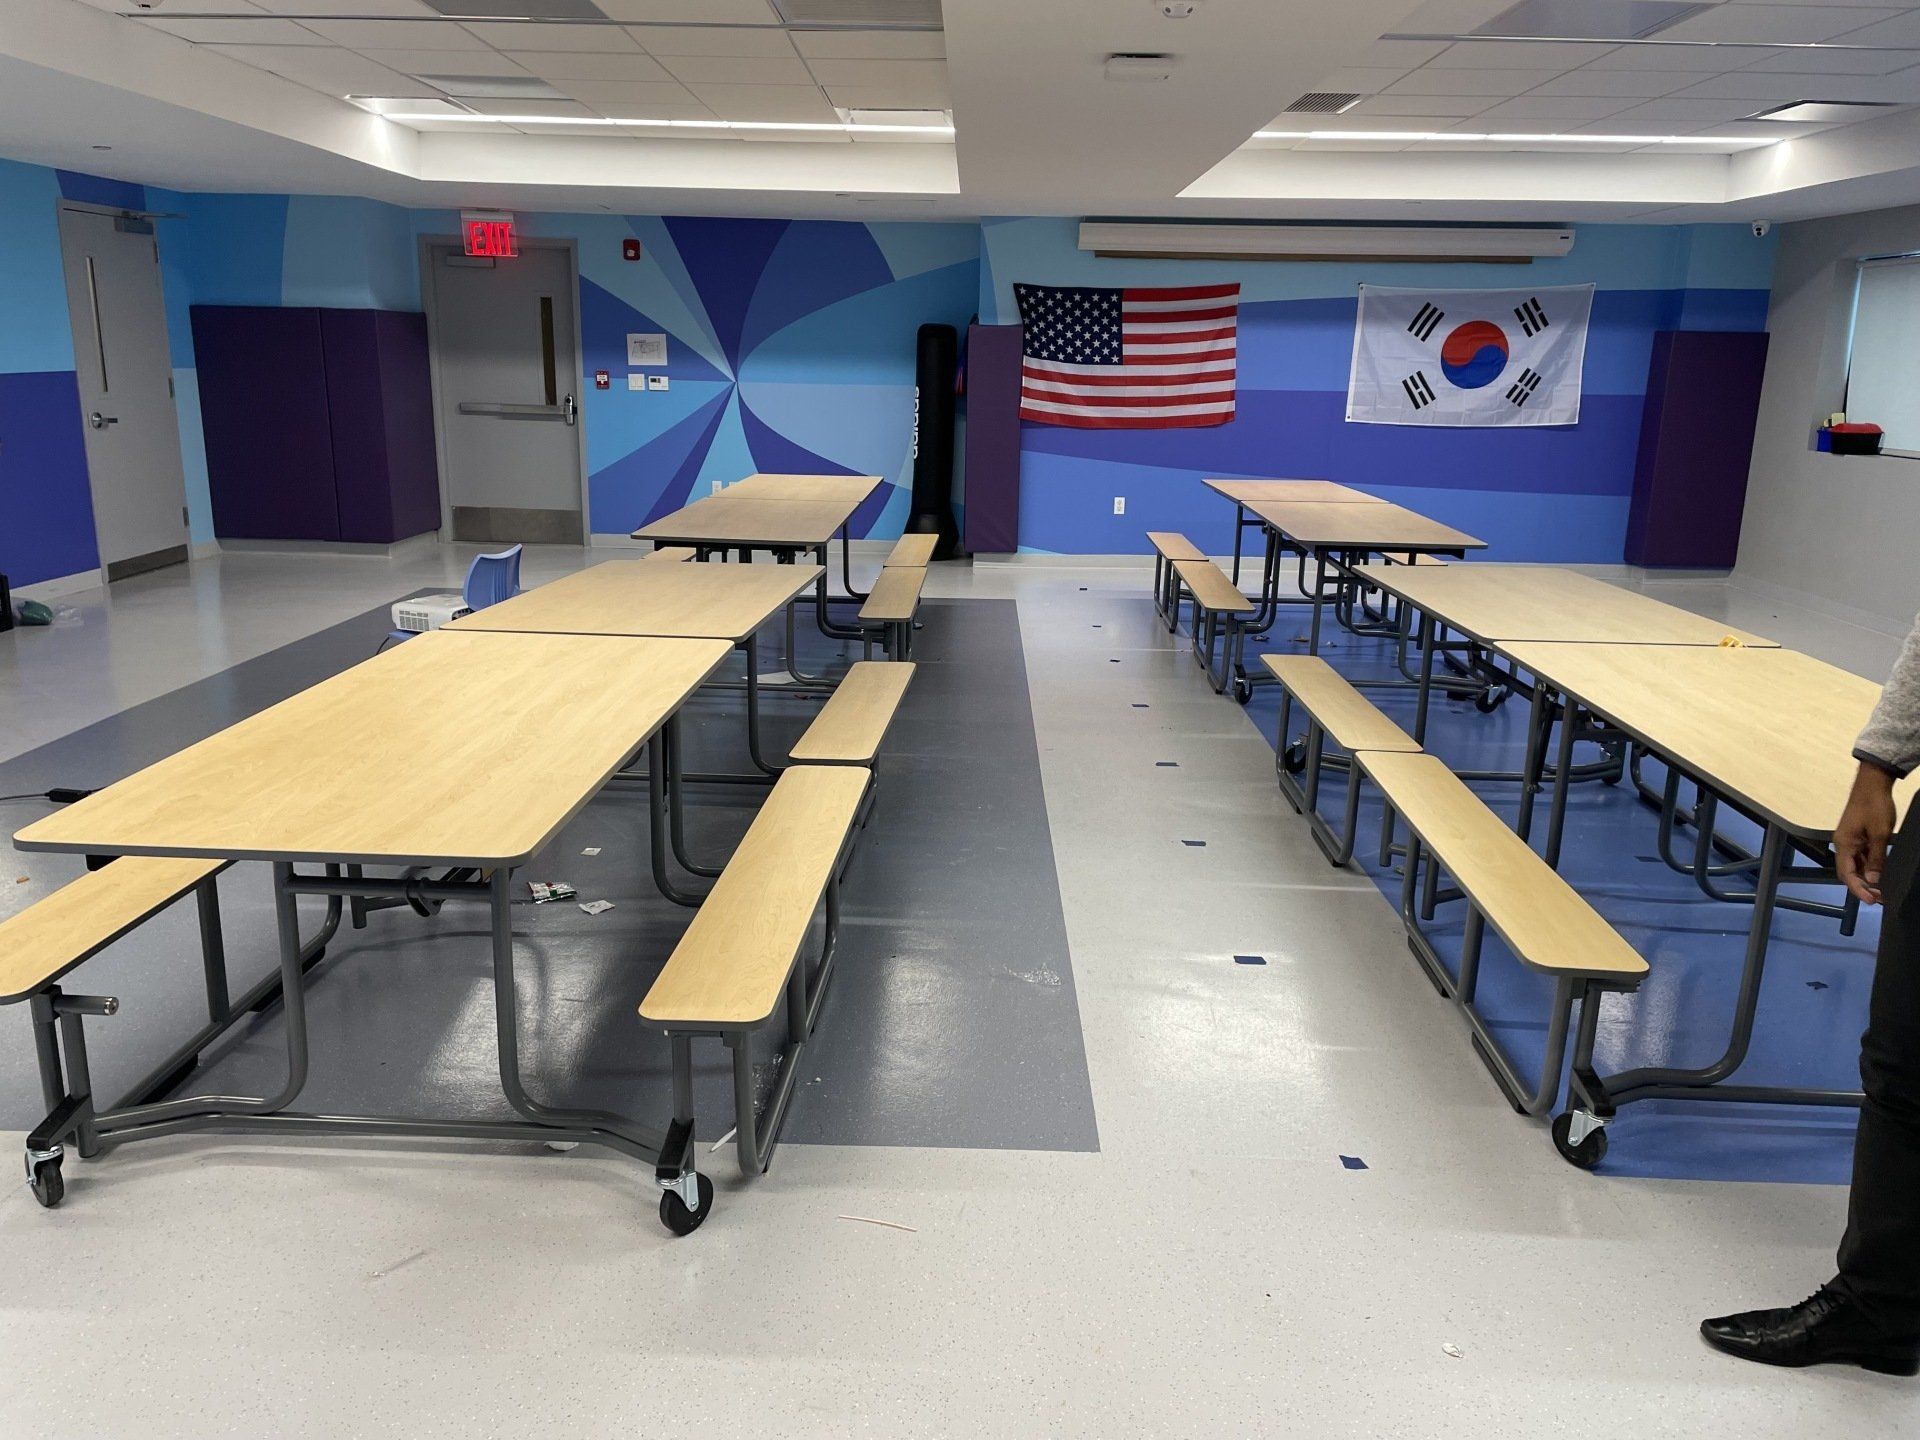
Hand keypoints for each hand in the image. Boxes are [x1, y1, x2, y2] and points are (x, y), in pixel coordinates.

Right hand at [1836, 763, 1897, 905]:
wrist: (1873, 783)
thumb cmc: (1874, 805)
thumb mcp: (1880, 834)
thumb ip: (1876, 858)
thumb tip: (1873, 879)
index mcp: (1844, 844)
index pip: (1847, 874)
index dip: (1859, 889)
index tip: (1871, 900)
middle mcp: (1843, 844)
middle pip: (1848, 872)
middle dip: (1862, 886)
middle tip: (1878, 897)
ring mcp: (1849, 839)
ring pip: (1854, 864)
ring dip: (1865, 877)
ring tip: (1881, 887)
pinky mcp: (1856, 835)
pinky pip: (1859, 855)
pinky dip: (1868, 865)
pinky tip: (1879, 870)